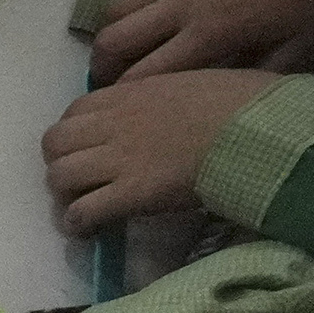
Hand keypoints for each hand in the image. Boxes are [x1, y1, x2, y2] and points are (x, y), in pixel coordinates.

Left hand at [44, 68, 288, 235]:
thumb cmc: (244, 103)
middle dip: (59, 161)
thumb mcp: (194, 81)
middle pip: (54, 142)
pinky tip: (88, 231)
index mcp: (132, 93)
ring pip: (59, 176)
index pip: (76, 110)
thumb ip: (163, 94)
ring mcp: (119, 159)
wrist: (259, 131)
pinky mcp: (131, 193)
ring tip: (81, 206)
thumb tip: (160, 108)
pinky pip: (82, 210)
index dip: (75, 131)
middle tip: (78, 179)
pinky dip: (77, 223)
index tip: (87, 146)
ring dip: (64, 194)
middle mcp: (115, 124)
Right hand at [86, 0, 313, 86]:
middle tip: (109, 79)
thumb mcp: (296, 50)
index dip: (121, 95)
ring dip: (112, 30)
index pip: (142, 75)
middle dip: (102, 64)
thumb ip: (252, 77)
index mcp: (211, 33)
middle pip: (114, 38)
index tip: (118, 105)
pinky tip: (150, 10)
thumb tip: (218, 96)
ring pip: (118, 5)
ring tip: (122, 44)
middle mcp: (184, 3)